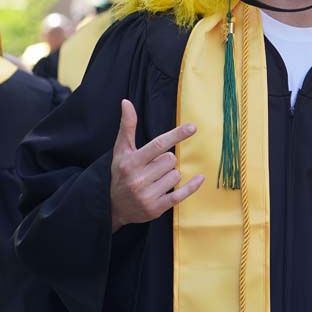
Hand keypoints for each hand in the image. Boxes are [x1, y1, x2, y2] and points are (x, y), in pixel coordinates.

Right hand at [110, 99, 204, 231]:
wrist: (112, 207)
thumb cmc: (119, 173)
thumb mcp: (121, 150)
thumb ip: (127, 127)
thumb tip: (126, 102)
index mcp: (131, 163)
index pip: (158, 145)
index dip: (176, 135)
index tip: (192, 127)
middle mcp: (138, 180)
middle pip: (171, 160)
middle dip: (166, 161)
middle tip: (153, 167)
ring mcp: (147, 196)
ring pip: (176, 175)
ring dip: (171, 175)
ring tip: (156, 180)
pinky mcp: (156, 209)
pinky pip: (180, 194)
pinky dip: (192, 186)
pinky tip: (200, 178)